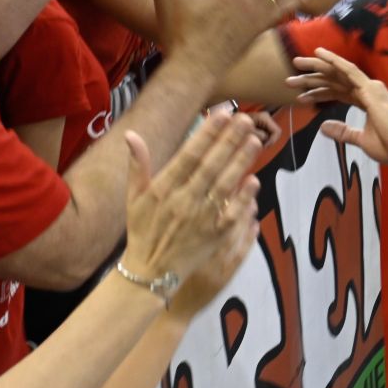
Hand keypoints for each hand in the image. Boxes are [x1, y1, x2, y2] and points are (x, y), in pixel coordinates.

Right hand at [120, 115, 261, 292]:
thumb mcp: (133, 198)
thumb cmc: (143, 230)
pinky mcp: (215, 236)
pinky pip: (233, 213)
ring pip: (225, 185)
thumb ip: (137, 166)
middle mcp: (183, 201)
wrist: (151, 272)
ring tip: (255, 140)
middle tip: (246, 120)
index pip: (189, 156)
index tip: (222, 114)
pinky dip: (243, 197)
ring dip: (241, 162)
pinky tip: (254, 180)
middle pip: (211, 166)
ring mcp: (201, 219)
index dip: (207, 134)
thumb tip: (132, 135)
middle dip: (229, 141)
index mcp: (163, 189)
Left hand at [295, 49, 387, 167]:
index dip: (318, 91)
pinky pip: (348, 71)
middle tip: (291, 77)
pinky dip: (334, 61)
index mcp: (366, 100)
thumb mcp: (362, 140)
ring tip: (296, 63)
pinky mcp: (370, 89)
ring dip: (316, 67)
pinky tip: (319, 54)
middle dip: (311, 77)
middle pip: (334, 80)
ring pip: (337, 73)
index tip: (300, 94)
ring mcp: (369, 87)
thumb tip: (323, 127)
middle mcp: (367, 90)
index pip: (337, 91)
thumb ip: (343, 132)